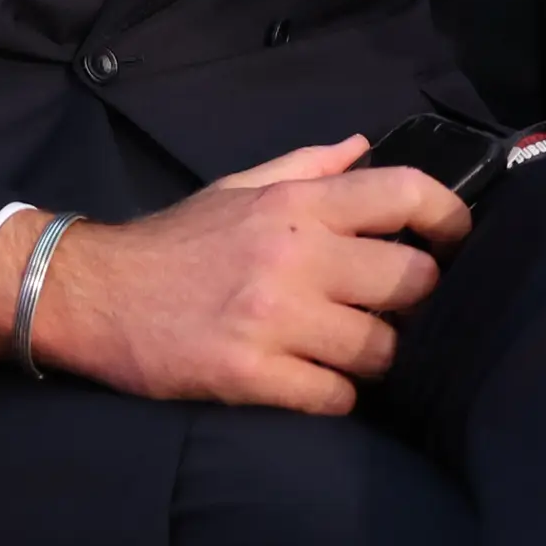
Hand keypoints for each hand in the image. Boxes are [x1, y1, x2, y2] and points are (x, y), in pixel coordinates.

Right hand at [26, 140, 471, 413]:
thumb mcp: (237, 189)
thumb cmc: (175, 243)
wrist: (91, 294)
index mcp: (294, 204)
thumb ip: (307, 167)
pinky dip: (331, 395)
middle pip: (412, 282)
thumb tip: (366, 147)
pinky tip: (309, 382)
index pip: (404, 195)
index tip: (454, 241)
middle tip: (387, 310)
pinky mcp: (251, 375)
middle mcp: (292, 255)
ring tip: (343, 350)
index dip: (449, 219)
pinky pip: (335, 397)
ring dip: (370, 356)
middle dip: (411, 302)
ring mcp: (273, 318)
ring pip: (381, 350)